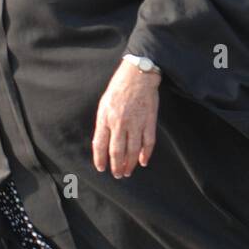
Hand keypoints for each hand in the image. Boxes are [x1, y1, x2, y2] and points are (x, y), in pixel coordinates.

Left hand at [92, 59, 159, 178]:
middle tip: (117, 175)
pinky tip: (143, 161)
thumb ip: (103, 123)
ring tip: (128, 172)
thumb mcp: (104, 104)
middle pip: (117, 152)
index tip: (102, 168)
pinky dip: (146, 154)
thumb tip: (102, 142)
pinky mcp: (149, 120)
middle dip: (116, 166)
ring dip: (130, 164)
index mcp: (106, 118)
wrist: (138, 74)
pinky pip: (148, 142)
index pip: (100, 145)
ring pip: (132, 150)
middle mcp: (120, 123)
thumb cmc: (119, 87)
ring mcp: (136, 122)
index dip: (100, 159)